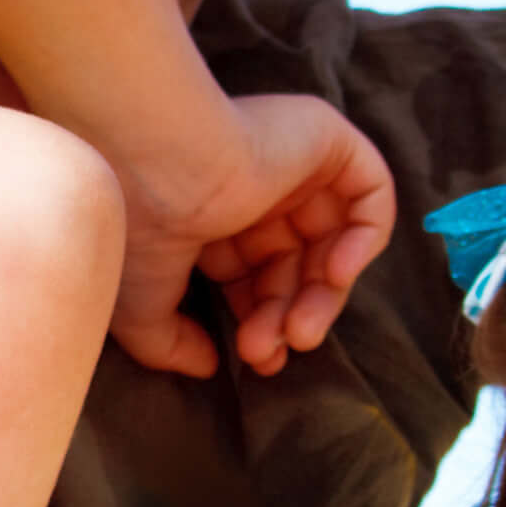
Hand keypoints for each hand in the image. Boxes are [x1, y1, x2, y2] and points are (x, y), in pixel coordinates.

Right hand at [112, 96, 393, 378]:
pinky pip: (369, 194)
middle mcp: (252, 189)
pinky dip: (366, 240)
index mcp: (210, 218)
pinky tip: (335, 275)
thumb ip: (171, 343)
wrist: (154, 167)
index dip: (262, 321)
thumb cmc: (135, 228)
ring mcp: (291, 164)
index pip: (255, 276)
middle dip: (286, 316)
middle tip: (272, 353)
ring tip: (301, 332)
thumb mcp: (141, 307)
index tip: (258, 358)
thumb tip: (209, 366)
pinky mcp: (325, 140)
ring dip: (324, 295)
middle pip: (294, 266)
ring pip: (331, 240)